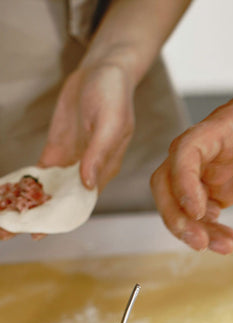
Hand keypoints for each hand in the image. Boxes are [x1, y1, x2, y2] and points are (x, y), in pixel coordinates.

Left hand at [0, 65, 131, 241]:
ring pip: (47, 191)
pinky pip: (39, 173)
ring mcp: (72, 161)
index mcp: (105, 170)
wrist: (103, 71)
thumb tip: (88, 183)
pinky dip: (24, 184)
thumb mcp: (110, 123)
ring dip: (26, 205)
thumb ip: (100, 154)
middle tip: (6, 233)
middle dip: (35, 219)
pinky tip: (8, 195)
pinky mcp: (59, 150)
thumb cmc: (113, 95)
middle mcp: (88, 171)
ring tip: (2, 220)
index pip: (79, 203)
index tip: (36, 234)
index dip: (58, 220)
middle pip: (59, 202)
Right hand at [151, 79, 232, 253]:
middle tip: (201, 243)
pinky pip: (203, 209)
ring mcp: (213, 166)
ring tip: (226, 247)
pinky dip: (209, 228)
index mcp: (224, 127)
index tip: (198, 211)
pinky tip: (229, 240)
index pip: (187, 150)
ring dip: (193, 227)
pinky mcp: (222, 183)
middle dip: (175, 213)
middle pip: (169, 177)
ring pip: (182, 199)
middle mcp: (210, 147)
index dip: (183, 181)